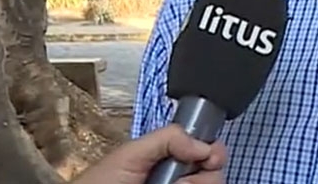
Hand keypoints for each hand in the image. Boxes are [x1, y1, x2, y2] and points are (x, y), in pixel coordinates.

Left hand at [73, 125, 226, 183]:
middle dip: (206, 172)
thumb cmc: (102, 181)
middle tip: (183, 180)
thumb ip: (167, 138)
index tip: (210, 157)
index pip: (207, 149)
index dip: (213, 151)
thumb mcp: (133, 152)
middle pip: (215, 172)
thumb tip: (203, 145)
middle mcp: (179, 178)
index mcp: (171, 157)